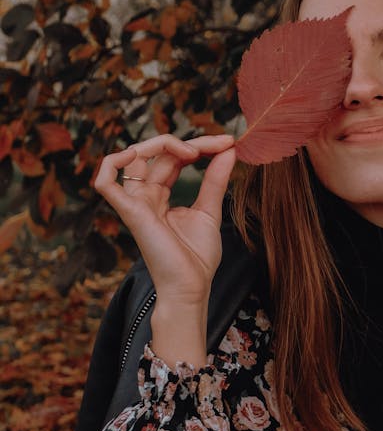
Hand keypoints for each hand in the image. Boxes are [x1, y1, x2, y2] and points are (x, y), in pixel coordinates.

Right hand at [94, 133, 236, 305]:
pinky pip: (105, 182)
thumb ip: (215, 179)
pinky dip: (113, 162)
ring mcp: (135, 203)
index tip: (228, 143)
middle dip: (192, 143)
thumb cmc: (197, 257)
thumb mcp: (209, 210)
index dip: (199, 146)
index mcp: (160, 195)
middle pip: (159, 154)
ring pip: (135, 157)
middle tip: (222, 144)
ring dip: (163, 144)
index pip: (173, 158)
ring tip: (194, 152)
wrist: (191, 287)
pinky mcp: (130, 212)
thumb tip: (228, 150)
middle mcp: (144, 196)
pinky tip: (142, 153)